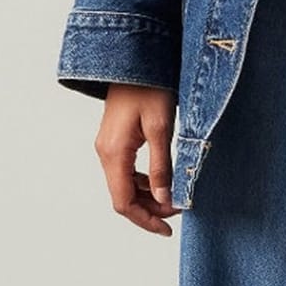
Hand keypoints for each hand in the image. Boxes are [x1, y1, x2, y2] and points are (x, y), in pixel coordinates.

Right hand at [94, 84, 181, 235]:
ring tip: (175, 194)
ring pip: (124, 184)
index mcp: (114, 153)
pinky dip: (143, 179)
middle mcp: (105, 152)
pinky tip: (162, 177)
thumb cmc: (149, 86)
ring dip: (148, 194)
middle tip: (180, 208)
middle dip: (150, 208)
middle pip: (123, 196)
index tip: (167, 228)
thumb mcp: (162, 126)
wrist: (134, 57)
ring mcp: (108, 145)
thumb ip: (162, 165)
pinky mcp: (115, 138)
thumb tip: (165, 199)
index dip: (145, 220)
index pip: (123, 203)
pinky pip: (126, 169)